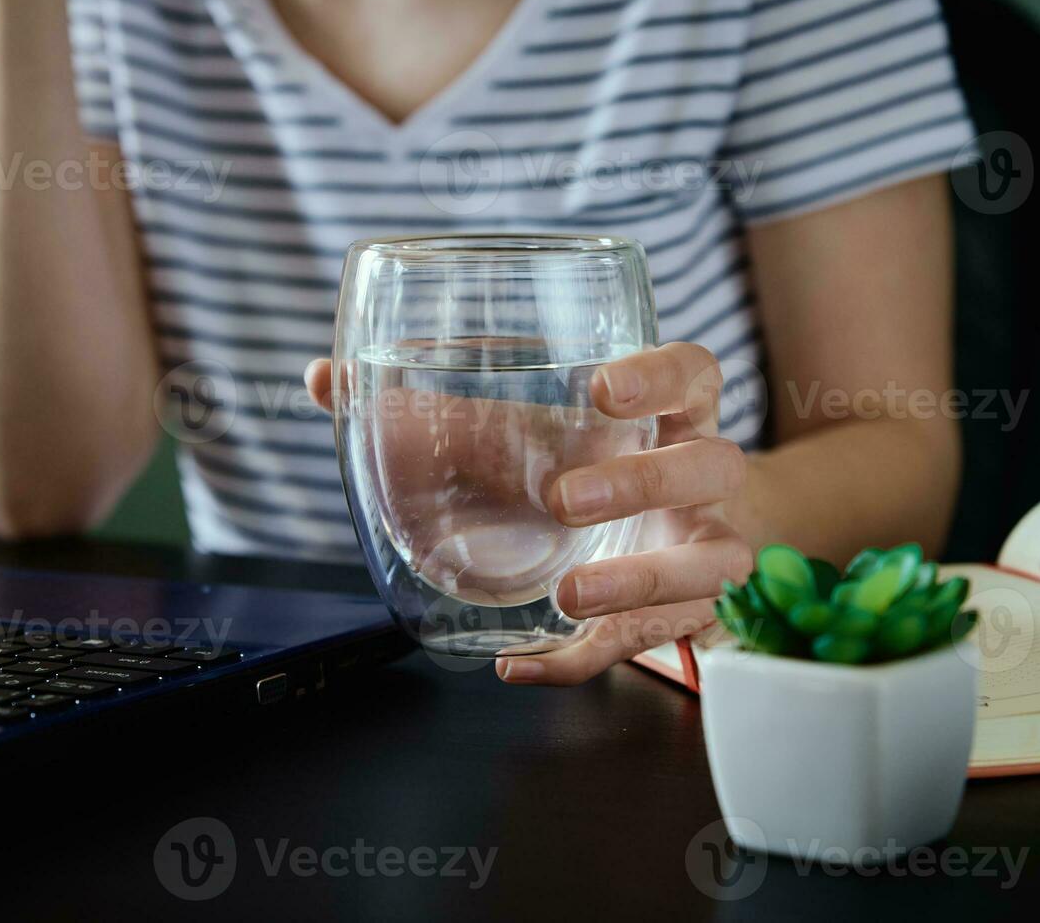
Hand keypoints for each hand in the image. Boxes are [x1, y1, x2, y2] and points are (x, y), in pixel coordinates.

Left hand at [305, 342, 751, 684]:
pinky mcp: (688, 612)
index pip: (695, 374)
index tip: (601, 387)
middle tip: (564, 501)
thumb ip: (429, 405)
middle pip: (712, 466)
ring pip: (714, 563)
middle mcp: (702, 476)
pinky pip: (651, 644)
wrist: (672, 529)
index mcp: (674, 413)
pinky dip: (583, 660)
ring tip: (571, 596)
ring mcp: (705, 546)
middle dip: (644, 483)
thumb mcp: (527, 428)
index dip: (659, 378)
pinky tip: (521, 664)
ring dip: (642, 581)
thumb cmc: (584, 462)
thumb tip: (325, 378)